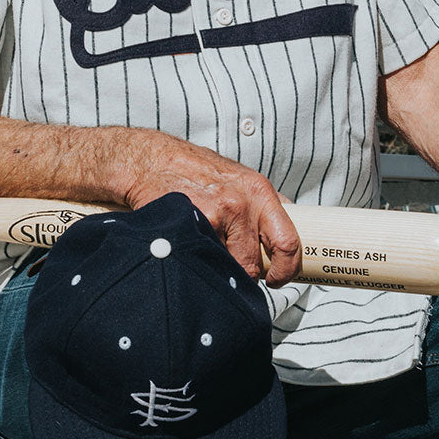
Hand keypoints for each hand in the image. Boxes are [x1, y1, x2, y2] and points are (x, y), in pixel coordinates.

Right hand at [122, 133, 301, 287]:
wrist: (149, 160)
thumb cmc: (190, 168)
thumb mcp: (235, 176)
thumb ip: (261, 202)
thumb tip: (289, 225)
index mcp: (258, 190)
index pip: (288, 242)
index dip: (286, 269)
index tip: (277, 277)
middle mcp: (241, 203)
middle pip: (255, 262)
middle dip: (245, 271)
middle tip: (233, 266)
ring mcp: (217, 215)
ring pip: (230, 265)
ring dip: (219, 265)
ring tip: (206, 247)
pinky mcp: (193, 224)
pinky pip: (205, 258)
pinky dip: (199, 257)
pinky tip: (190, 243)